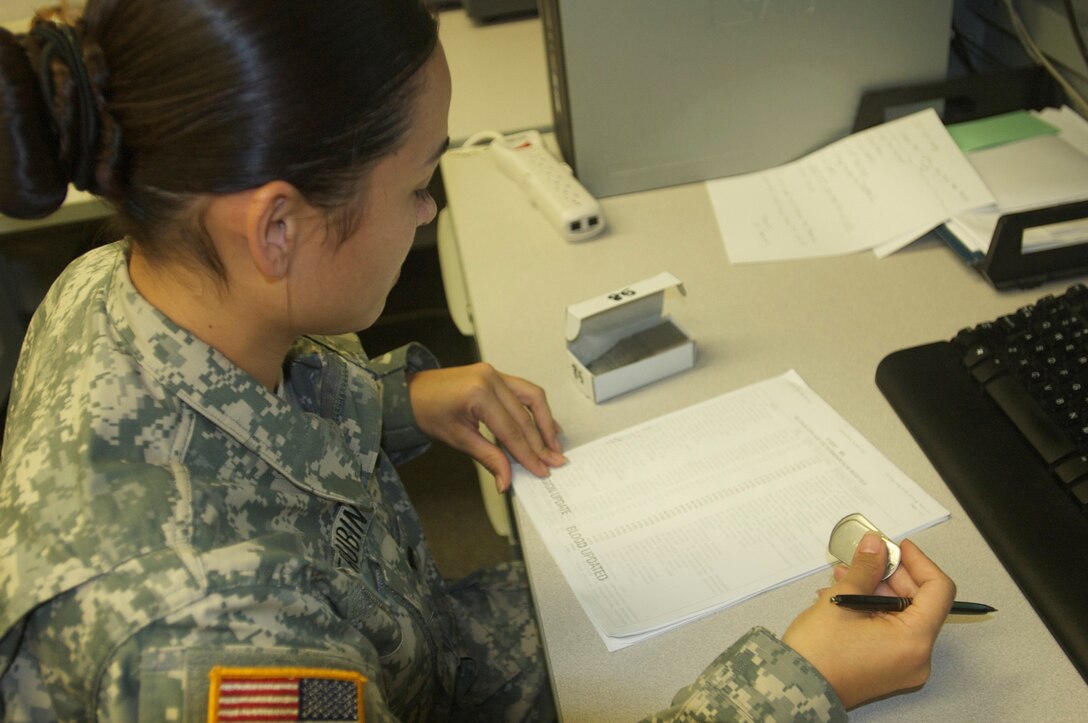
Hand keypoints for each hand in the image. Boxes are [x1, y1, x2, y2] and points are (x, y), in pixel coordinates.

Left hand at [407, 363, 565, 491]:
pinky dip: (536, 409)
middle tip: (553, 463)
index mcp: (478, 394)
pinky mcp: (496, 374)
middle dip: (540, 443)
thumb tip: (507, 482)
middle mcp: (491, 379)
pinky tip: (546, 424)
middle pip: (524, 417)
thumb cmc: (429, 413)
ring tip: (554, 446)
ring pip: (532, 398)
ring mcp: (495, 373)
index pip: (511, 431)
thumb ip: (489, 458)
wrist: (412, 393)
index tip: (542, 470)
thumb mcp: (459, 440)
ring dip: (545, 423)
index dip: (528, 454)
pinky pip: (523, 390)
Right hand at [781, 533, 955, 708]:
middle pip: (919, 602)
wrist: (795, 689)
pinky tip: (844, 597)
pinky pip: (890, 630)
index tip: (897, 547)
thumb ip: (865, 568)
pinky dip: (872, 610)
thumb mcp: (842, 600)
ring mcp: (903, 665)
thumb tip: (876, 545)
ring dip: (876, 591)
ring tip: (845, 577)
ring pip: (902, 615)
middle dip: (891, 576)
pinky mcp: (887, 668)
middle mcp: (917, 657)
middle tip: (866, 558)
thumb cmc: (818, 652)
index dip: (919, 563)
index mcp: (914, 640)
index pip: (938, 591)